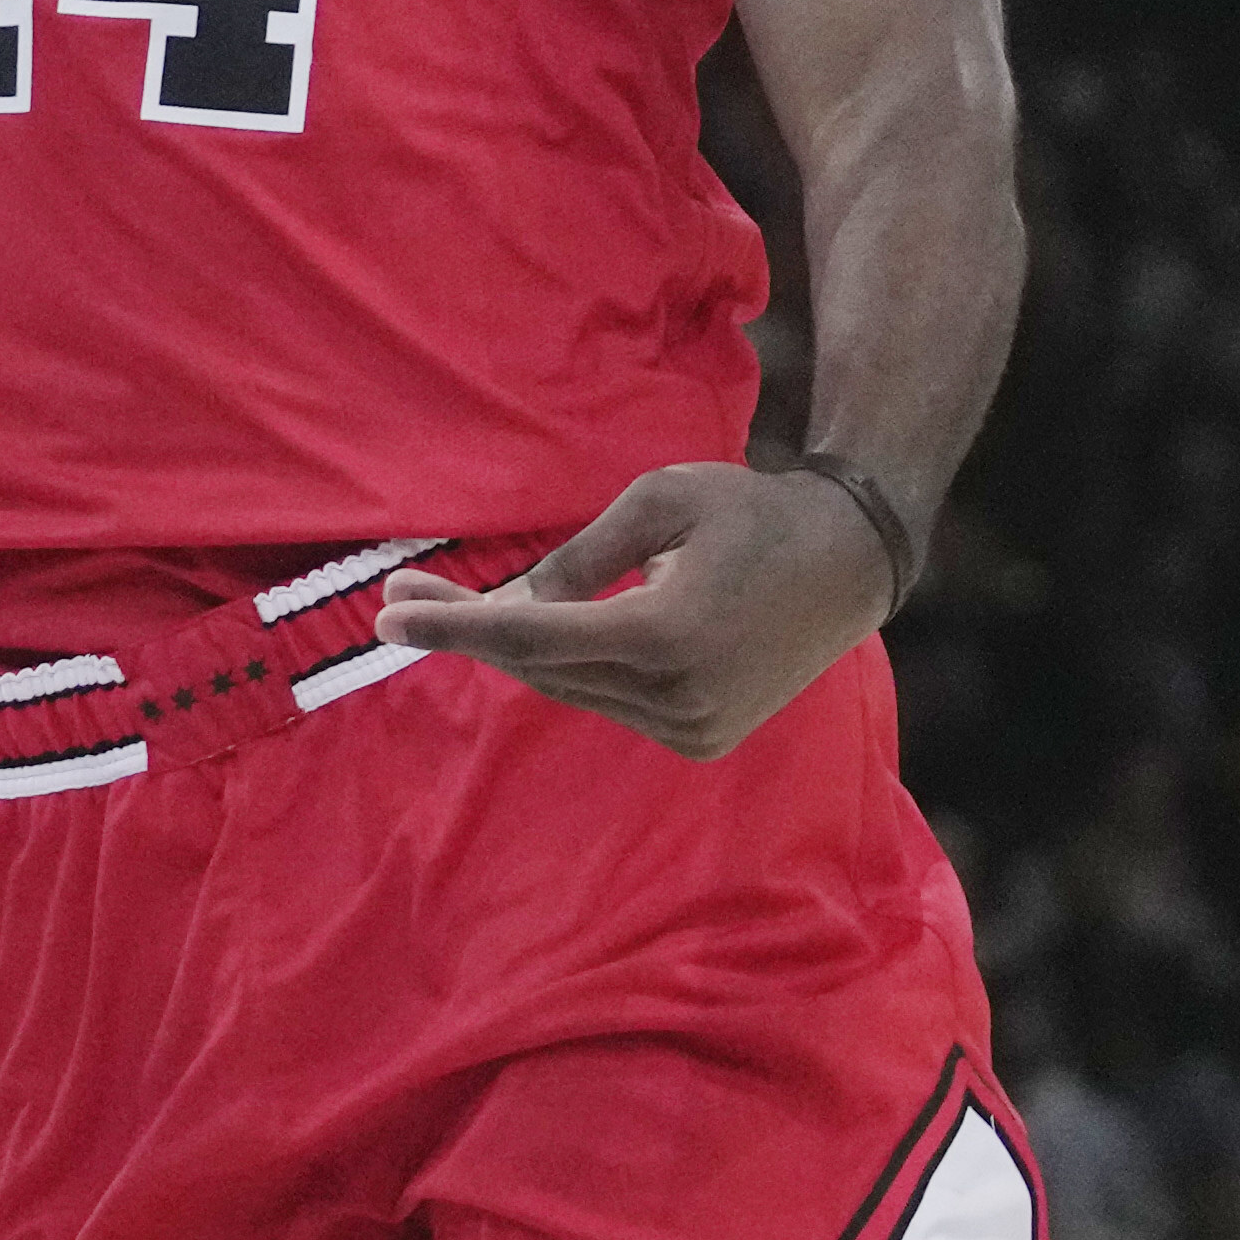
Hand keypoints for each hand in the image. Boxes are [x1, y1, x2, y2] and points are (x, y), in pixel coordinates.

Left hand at [384, 462, 889, 758]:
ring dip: (517, 652)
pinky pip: (609, 702)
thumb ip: (579, 557)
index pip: (533, 639)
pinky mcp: (701, 739)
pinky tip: (543, 632)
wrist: (850, 560)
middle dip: (470, 634)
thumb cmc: (752, 509)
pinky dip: (572, 668)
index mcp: (665, 634)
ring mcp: (692, 727)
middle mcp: (676, 697)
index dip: (454, 628)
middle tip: (402, 600)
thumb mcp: (659, 500)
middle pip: (542, 670)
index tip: (388, 619)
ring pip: (571, 690)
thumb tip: (516, 607)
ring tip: (457, 607)